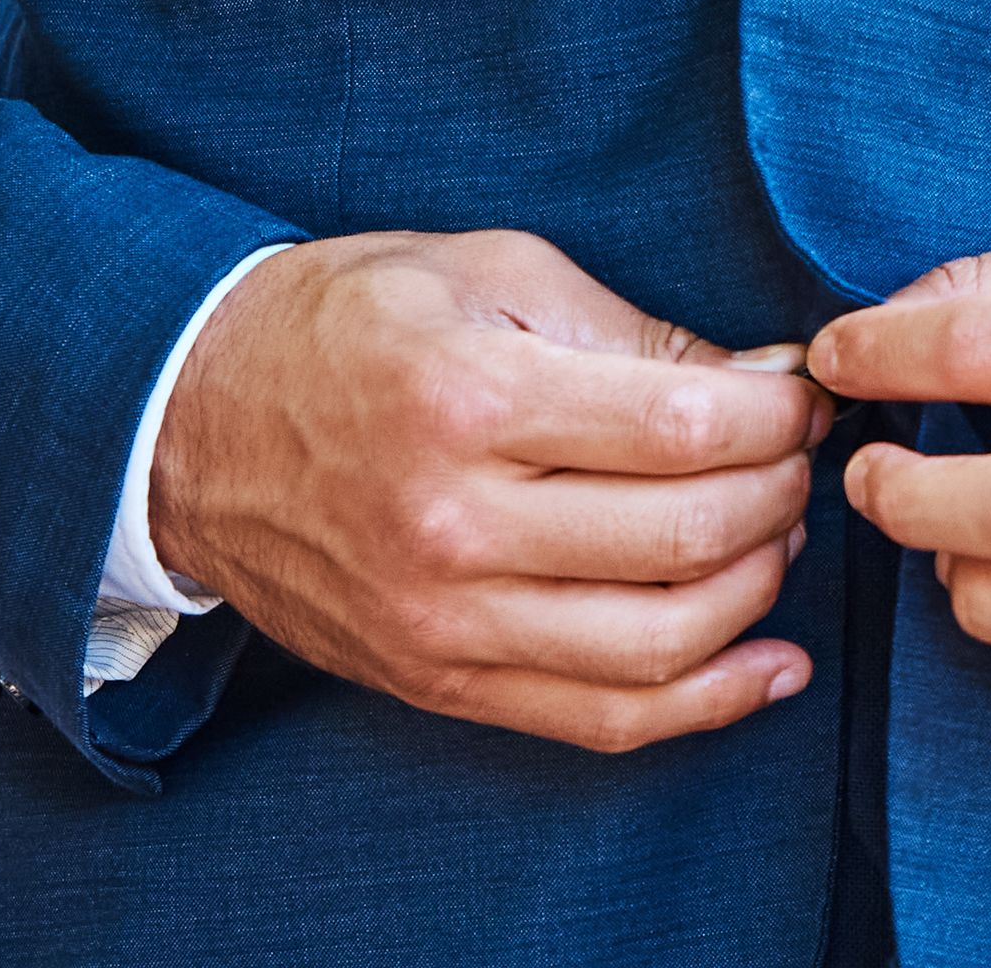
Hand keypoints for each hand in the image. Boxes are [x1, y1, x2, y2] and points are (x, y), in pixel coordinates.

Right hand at [146, 228, 822, 751]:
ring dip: (757, 588)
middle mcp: (455, 523)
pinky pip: (598, 719)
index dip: (776, 414)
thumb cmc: (346, 323)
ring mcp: (442, 619)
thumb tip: (761, 382)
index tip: (804, 393)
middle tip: (798, 456)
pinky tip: (771, 664)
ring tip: (776, 532)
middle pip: (686, 536)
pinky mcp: (436, 681)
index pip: (682, 427)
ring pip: (658, 642)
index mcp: (471, 398)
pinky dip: (705, 704)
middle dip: (781, 492)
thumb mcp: (486, 270)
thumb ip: (629, 332)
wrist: (186, 421)